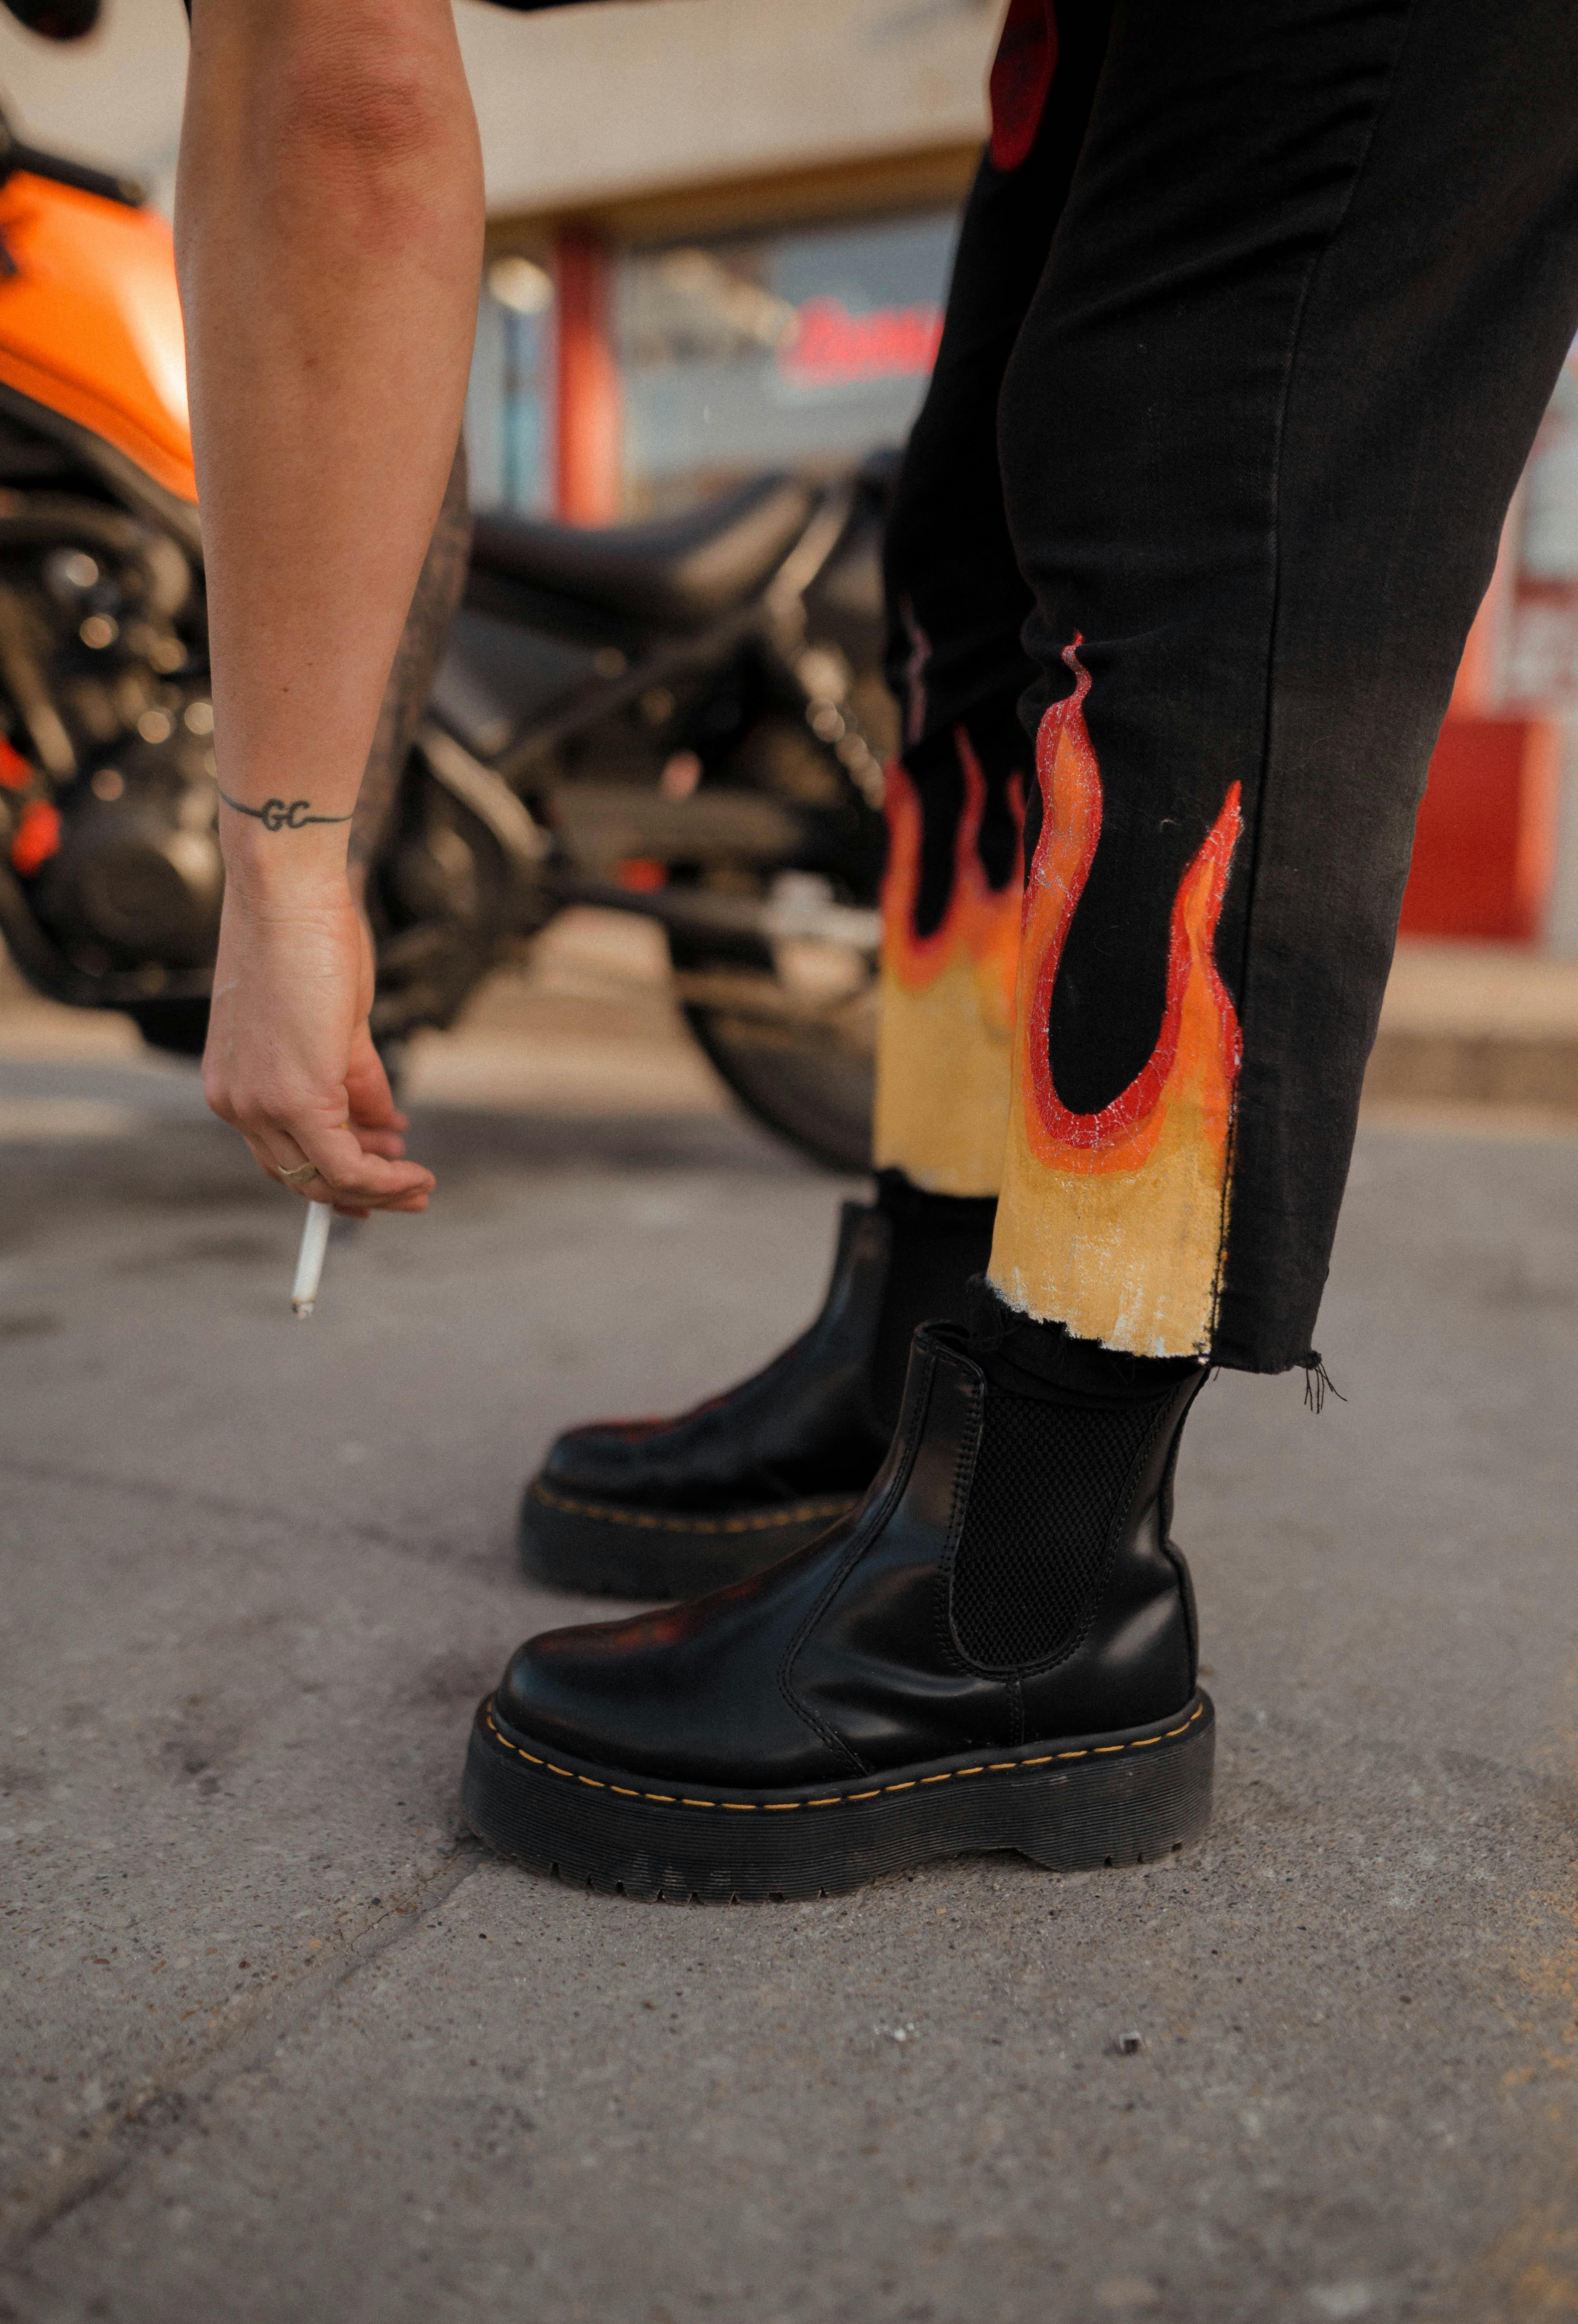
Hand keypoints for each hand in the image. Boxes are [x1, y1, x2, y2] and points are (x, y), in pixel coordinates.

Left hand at [203, 870, 433, 1216]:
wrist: (287, 894)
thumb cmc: (306, 939)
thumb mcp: (335, 1026)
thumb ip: (353, 1081)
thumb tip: (383, 1124)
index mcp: (234, 1084)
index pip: (280, 1154)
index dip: (330, 1177)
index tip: (375, 1176)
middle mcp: (236, 1103)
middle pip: (299, 1176)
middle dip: (358, 1192)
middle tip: (407, 1191)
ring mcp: (260, 1104)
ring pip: (322, 1179)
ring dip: (377, 1190)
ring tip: (419, 1185)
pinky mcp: (294, 1098)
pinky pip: (344, 1163)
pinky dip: (382, 1179)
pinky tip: (414, 1172)